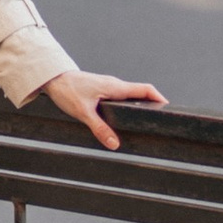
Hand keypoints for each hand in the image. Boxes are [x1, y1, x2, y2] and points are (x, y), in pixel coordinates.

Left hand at [43, 69, 166, 149]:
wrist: (52, 78)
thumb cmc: (67, 90)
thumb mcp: (83, 112)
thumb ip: (99, 128)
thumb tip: (115, 144)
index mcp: (115, 87)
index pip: (144, 89)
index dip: (159, 98)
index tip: (169, 109)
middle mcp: (114, 85)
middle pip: (141, 93)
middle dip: (153, 104)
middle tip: (161, 120)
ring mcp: (108, 87)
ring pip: (130, 95)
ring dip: (140, 105)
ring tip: (146, 121)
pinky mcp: (101, 90)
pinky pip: (121, 97)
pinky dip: (128, 105)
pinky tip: (125, 118)